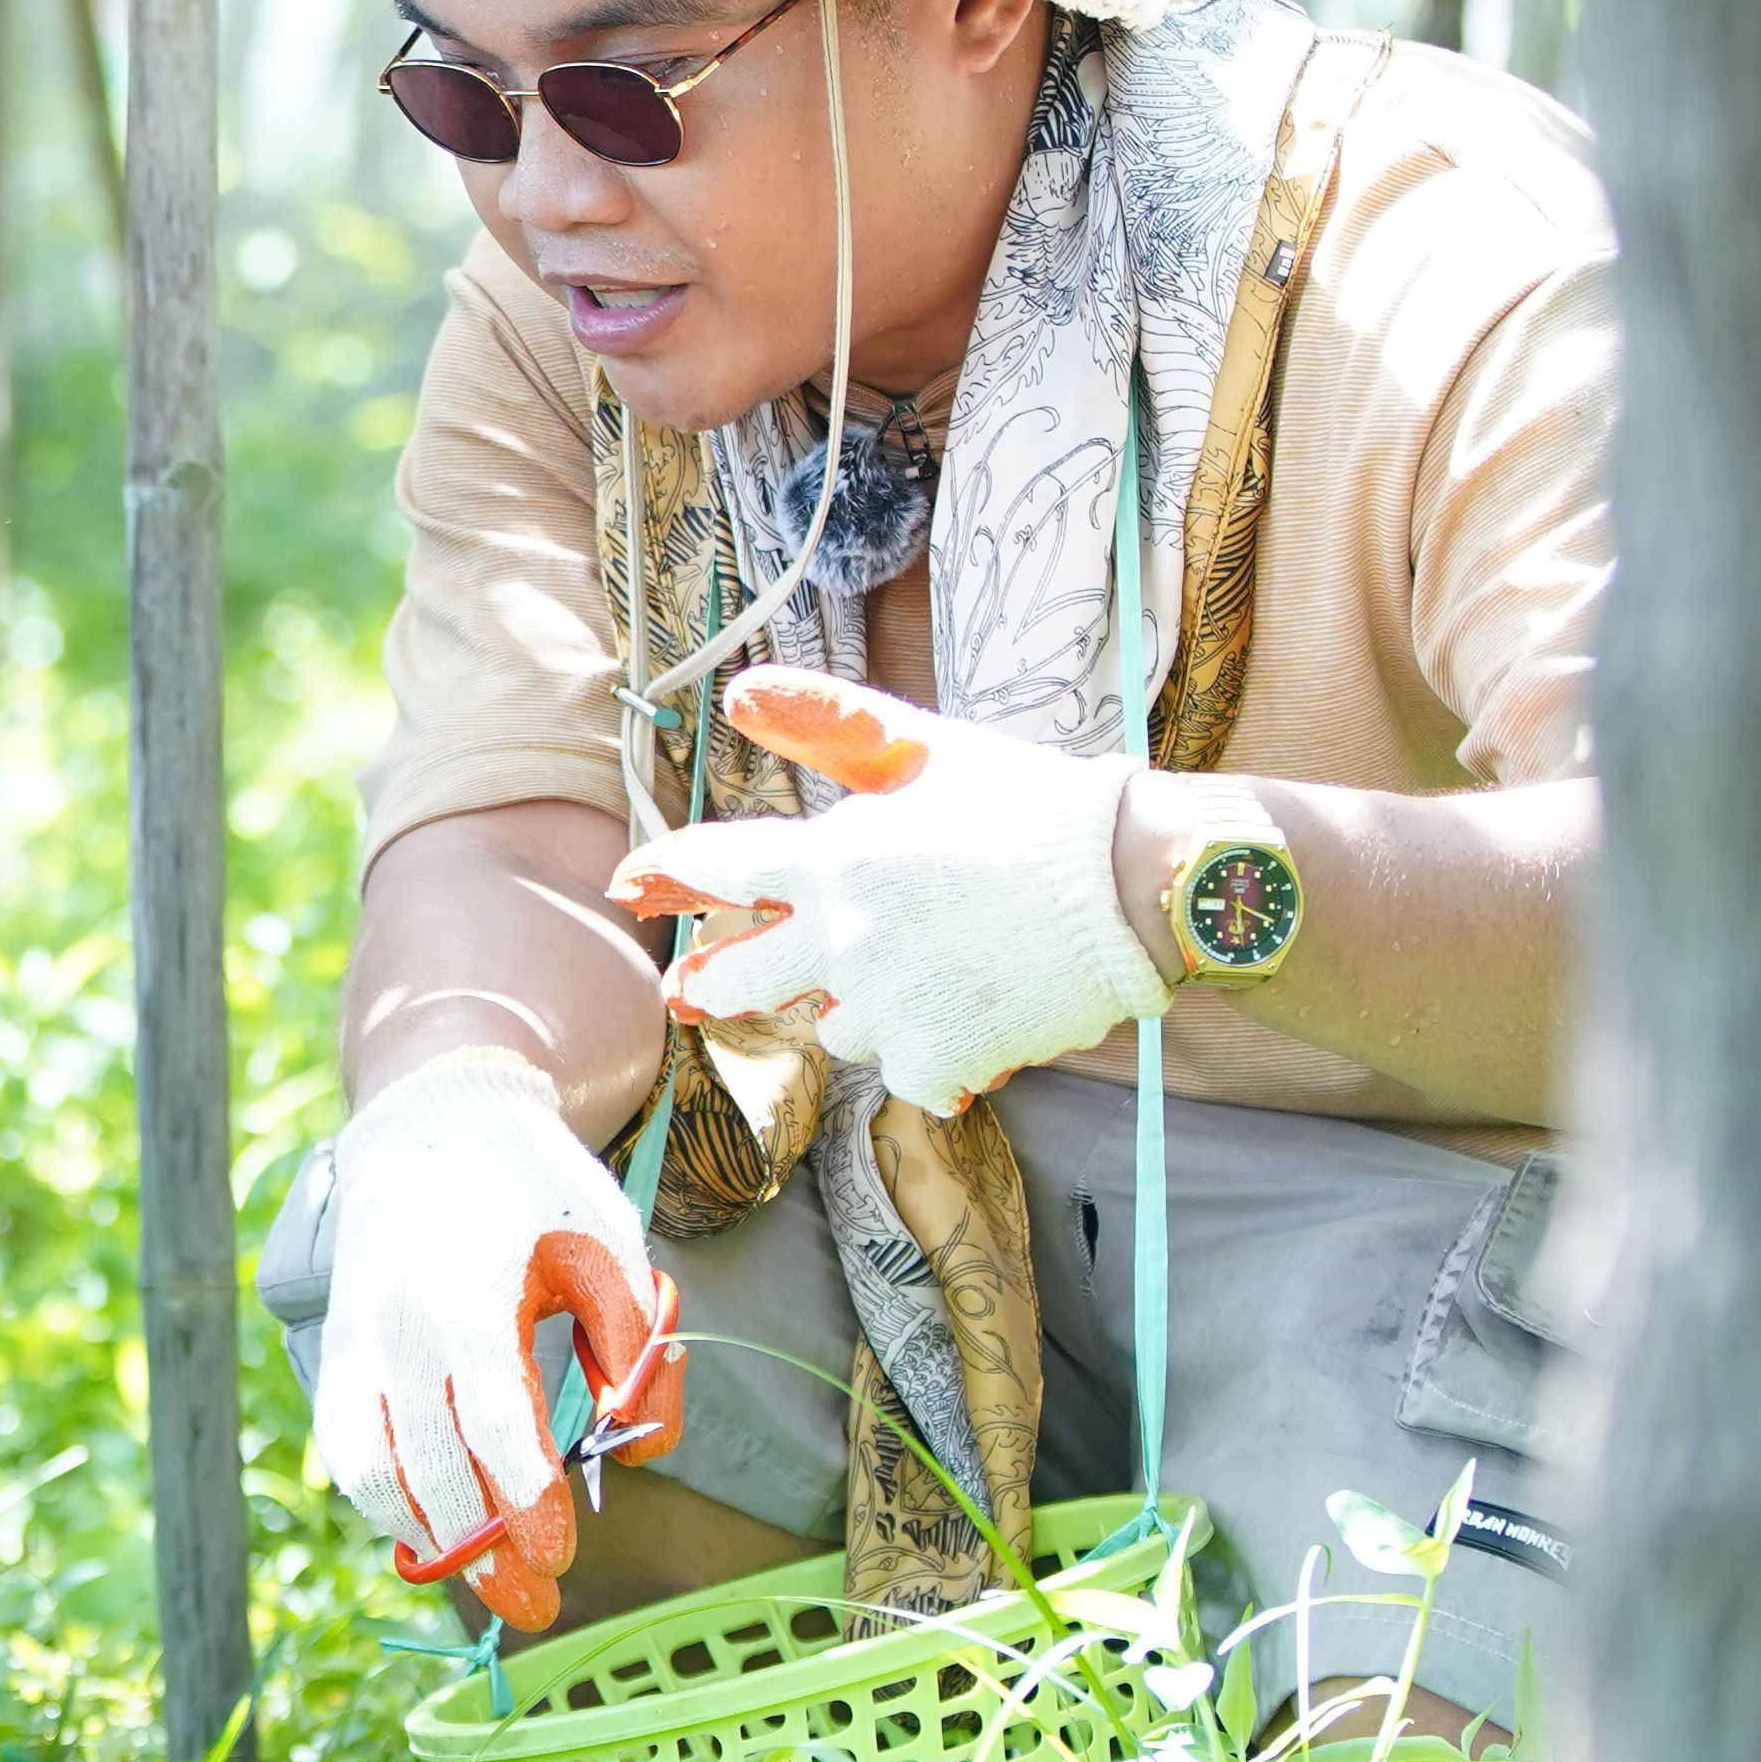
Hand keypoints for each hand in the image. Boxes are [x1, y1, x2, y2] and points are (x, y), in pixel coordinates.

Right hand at [306, 1053, 680, 1632]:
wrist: (433, 1120)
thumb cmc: (538, 1189)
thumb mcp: (612, 1245)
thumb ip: (634, 1349)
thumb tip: (633, 1450)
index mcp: (470, 1287)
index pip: (491, 1413)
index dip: (524, 1493)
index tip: (562, 1552)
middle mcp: (397, 1321)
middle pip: (430, 1463)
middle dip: (485, 1548)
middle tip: (541, 1604)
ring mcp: (356, 1340)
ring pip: (372, 1470)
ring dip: (429, 1540)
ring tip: (489, 1581)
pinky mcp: (336, 1354)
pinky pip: (347, 1448)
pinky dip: (384, 1502)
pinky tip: (435, 1532)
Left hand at [611, 669, 1166, 1112]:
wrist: (1131, 882)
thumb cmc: (1030, 805)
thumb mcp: (921, 748)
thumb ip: (827, 725)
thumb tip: (738, 692)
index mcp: (832, 858)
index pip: (718, 867)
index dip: (667, 875)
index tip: (629, 885)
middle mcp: (842, 938)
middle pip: (741, 983)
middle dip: (718, 983)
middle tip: (699, 989)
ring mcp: (887, 1006)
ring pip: (838, 1026)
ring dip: (861, 1006)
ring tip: (924, 973)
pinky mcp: (937, 1058)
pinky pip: (906, 1069)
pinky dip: (931, 1051)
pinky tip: (973, 1019)